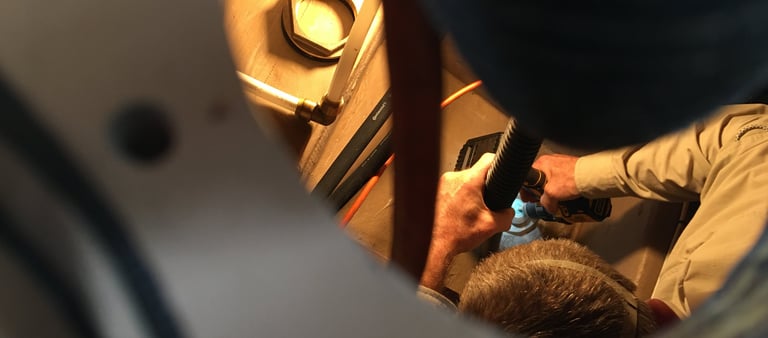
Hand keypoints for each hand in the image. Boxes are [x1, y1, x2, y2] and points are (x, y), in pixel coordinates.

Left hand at [421, 153, 514, 288]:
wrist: (434, 245)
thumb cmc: (455, 235)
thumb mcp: (490, 226)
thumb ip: (506, 216)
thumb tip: (509, 212)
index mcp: (468, 182)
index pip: (489, 159)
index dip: (499, 163)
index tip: (502, 169)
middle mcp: (453, 178)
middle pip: (476, 172)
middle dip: (483, 186)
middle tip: (485, 202)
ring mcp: (442, 183)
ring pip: (464, 180)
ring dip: (469, 192)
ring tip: (470, 209)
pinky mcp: (435, 190)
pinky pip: (452, 187)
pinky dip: (458, 196)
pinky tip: (458, 210)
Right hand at [527, 154, 579, 212]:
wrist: (592, 176)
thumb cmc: (573, 178)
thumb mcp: (552, 194)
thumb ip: (545, 202)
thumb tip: (548, 207)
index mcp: (542, 163)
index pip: (528, 178)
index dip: (527, 190)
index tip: (529, 198)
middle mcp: (550, 161)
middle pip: (540, 180)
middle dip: (541, 192)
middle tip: (544, 201)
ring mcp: (561, 164)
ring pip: (551, 181)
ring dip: (552, 191)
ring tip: (556, 200)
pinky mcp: (571, 169)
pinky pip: (562, 181)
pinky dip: (562, 189)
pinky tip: (566, 196)